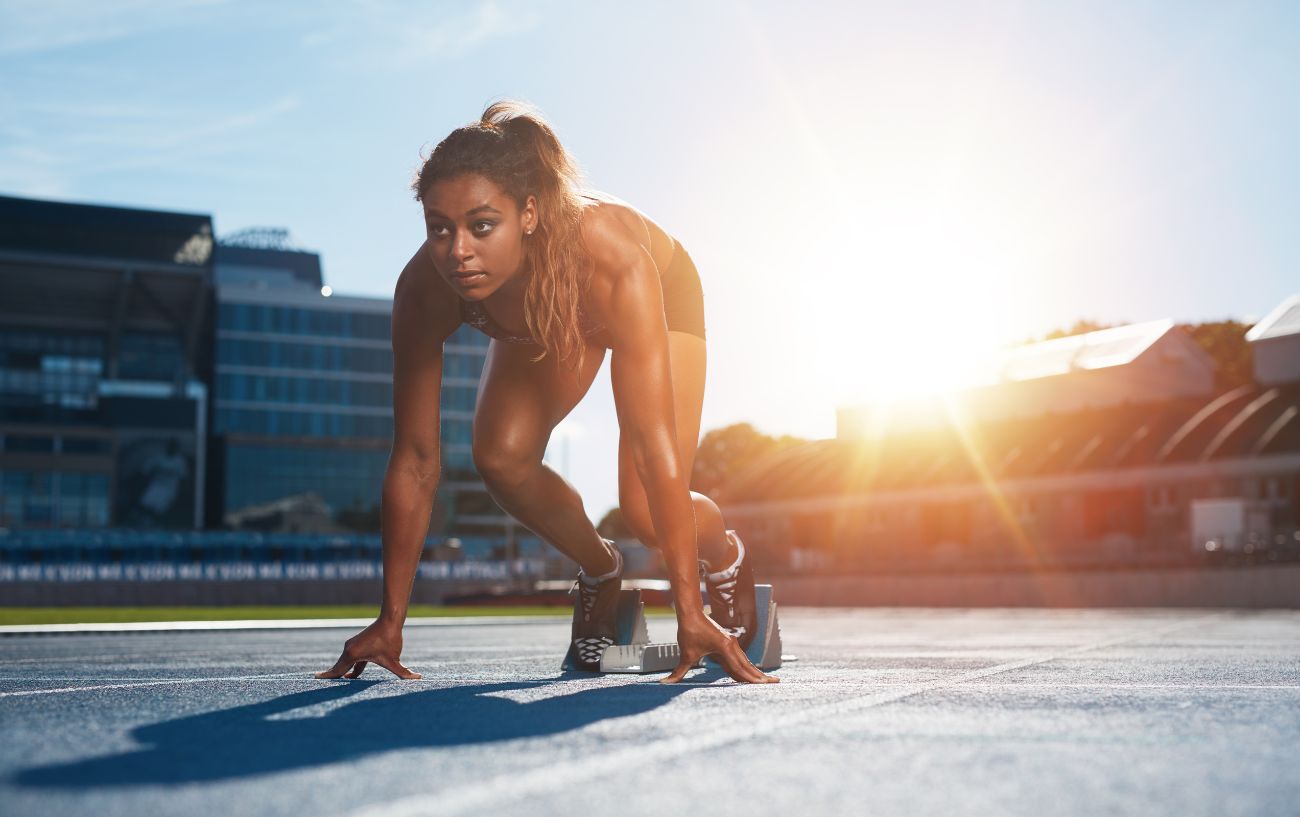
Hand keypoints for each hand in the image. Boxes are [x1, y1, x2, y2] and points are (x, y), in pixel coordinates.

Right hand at [314, 618, 421, 679]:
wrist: (390, 619)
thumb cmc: (391, 640)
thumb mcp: (394, 660)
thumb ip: (403, 673)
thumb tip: (418, 679)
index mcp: (353, 655)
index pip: (338, 670)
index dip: (327, 676)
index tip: (314, 678)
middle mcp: (348, 649)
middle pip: (338, 668)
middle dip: (332, 677)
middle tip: (318, 682)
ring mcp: (351, 646)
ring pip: (345, 663)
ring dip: (342, 673)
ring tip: (334, 682)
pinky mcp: (357, 644)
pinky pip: (351, 659)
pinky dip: (351, 668)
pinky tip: (352, 676)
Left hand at [661, 612, 778, 683]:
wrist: (691, 613)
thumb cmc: (689, 631)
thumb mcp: (685, 654)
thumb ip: (679, 672)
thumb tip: (666, 683)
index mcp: (725, 648)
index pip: (739, 668)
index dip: (750, 679)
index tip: (763, 685)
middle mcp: (732, 646)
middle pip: (747, 666)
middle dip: (760, 676)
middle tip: (775, 683)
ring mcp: (731, 644)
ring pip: (744, 662)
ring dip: (754, 672)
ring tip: (766, 681)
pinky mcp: (727, 644)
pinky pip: (738, 659)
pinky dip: (744, 668)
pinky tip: (748, 675)